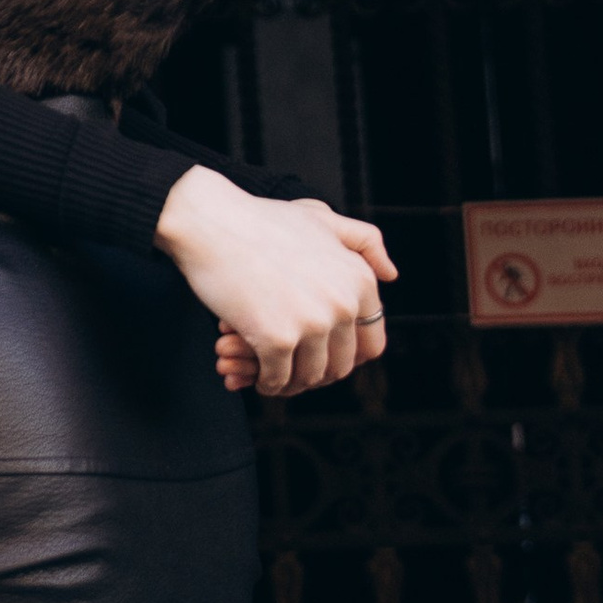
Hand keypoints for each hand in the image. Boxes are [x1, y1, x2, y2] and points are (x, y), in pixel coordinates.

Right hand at [154, 168, 393, 397]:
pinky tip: (250, 374)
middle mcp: (343, 303)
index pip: (370, 343)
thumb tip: (392, 274)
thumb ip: (364, 241)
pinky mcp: (277, 339)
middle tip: (290, 369)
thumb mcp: (323, 219)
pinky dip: (265, 383)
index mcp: (359, 280)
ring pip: (310, 377)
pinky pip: (278, 379)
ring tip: (269, 374)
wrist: (210, 220)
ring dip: (289, 383)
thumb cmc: (260, 220)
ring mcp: (312, 324)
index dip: (345, 356)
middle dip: (315, 373)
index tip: (319, 355)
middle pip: (340, 365)